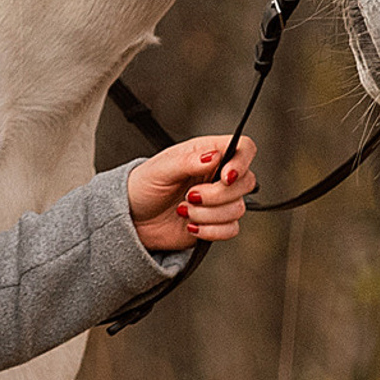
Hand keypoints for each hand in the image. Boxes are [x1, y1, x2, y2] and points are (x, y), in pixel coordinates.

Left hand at [126, 133, 257, 252]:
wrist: (133, 219)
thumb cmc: (143, 187)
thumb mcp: (160, 169)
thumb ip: (188, 161)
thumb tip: (214, 155)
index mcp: (207, 154)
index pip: (244, 148)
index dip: (241, 162)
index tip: (225, 176)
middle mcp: (217, 176)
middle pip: (246, 182)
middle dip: (217, 195)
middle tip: (190, 196)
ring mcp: (219, 201)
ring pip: (238, 208)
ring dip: (207, 214)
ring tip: (183, 210)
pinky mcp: (216, 223)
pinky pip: (231, 229)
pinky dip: (210, 231)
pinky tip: (190, 226)